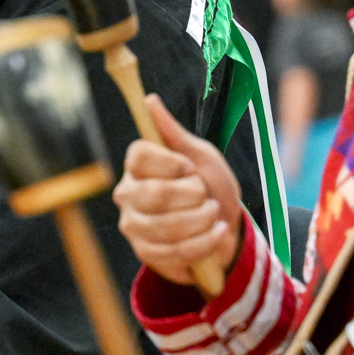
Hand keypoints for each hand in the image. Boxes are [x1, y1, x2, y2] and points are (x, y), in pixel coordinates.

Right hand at [113, 95, 243, 284]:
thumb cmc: (210, 186)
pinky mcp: (146, 253)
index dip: (170, 163)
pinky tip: (215, 234)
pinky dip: (206, 242)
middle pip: (155, 194)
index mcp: (137, 166)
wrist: (225, 228)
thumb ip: (174, 133)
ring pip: (167, 226)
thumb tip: (150, 100)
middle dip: (194, 196)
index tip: (190, 168)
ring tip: (213, 215)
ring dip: (203, 221)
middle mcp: (128, 194)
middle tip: (205, 196)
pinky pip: (176, 251)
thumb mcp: (201, 156)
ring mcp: (134, 226)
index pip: (139, 157)